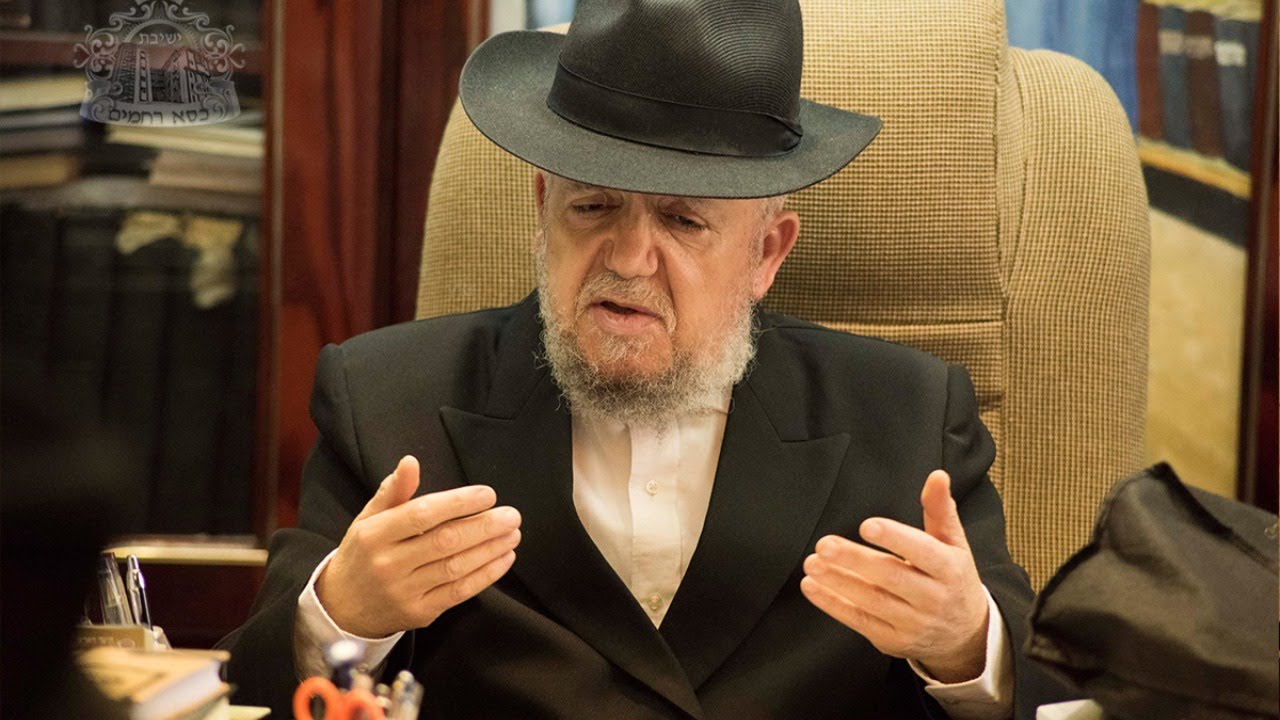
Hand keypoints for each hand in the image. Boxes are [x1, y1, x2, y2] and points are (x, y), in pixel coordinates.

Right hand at [316, 455, 521, 637]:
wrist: (342, 608)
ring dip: (490, 549)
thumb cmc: (362, 555)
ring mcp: (404, 591)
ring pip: (456, 567)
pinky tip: (503, 558)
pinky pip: (459, 592)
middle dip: (484, 527)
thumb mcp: (368, 519)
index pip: (422, 515)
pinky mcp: (419, 613)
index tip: (487, 495)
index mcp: (374, 535)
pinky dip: (486, 575)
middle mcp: (388, 564)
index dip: (458, 503)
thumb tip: (411, 462)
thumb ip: (394, 490)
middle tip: (511, 515)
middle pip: (445, 542)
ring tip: (512, 534)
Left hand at [800, 470, 988, 682]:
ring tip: (812, 563)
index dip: (895, 538)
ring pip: (871, 601)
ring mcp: (912, 623)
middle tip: (825, 545)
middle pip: (891, 577)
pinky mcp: (892, 640)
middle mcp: (933, 598)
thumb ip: (940, 510)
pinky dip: (833, 605)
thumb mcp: (954, 544)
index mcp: (949, 569)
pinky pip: (859, 622)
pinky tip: (812, 587)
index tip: (867, 525)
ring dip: (837, 582)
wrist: (965, 635)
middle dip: (855, 561)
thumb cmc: (953, 579)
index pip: (922, 551)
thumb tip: (937, 475)